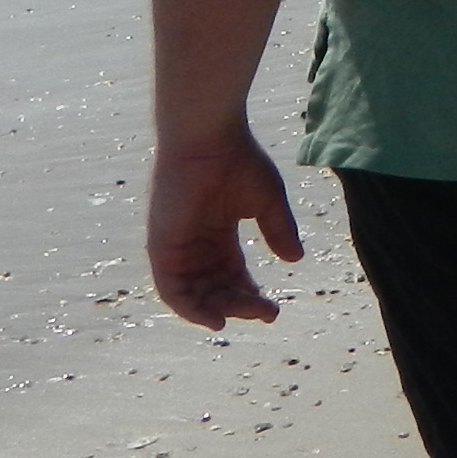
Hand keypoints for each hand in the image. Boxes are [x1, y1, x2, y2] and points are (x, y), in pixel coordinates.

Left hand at [146, 131, 304, 329]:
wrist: (207, 139)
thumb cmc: (237, 160)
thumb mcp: (267, 201)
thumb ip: (279, 231)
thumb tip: (294, 259)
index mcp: (217, 231)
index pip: (231, 273)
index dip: (250, 293)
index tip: (273, 309)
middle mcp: (195, 243)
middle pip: (214, 287)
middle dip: (238, 304)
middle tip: (265, 313)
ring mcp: (176, 246)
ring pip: (193, 293)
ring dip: (215, 310)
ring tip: (238, 318)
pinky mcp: (162, 246)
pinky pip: (171, 288)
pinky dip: (188, 308)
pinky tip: (212, 318)